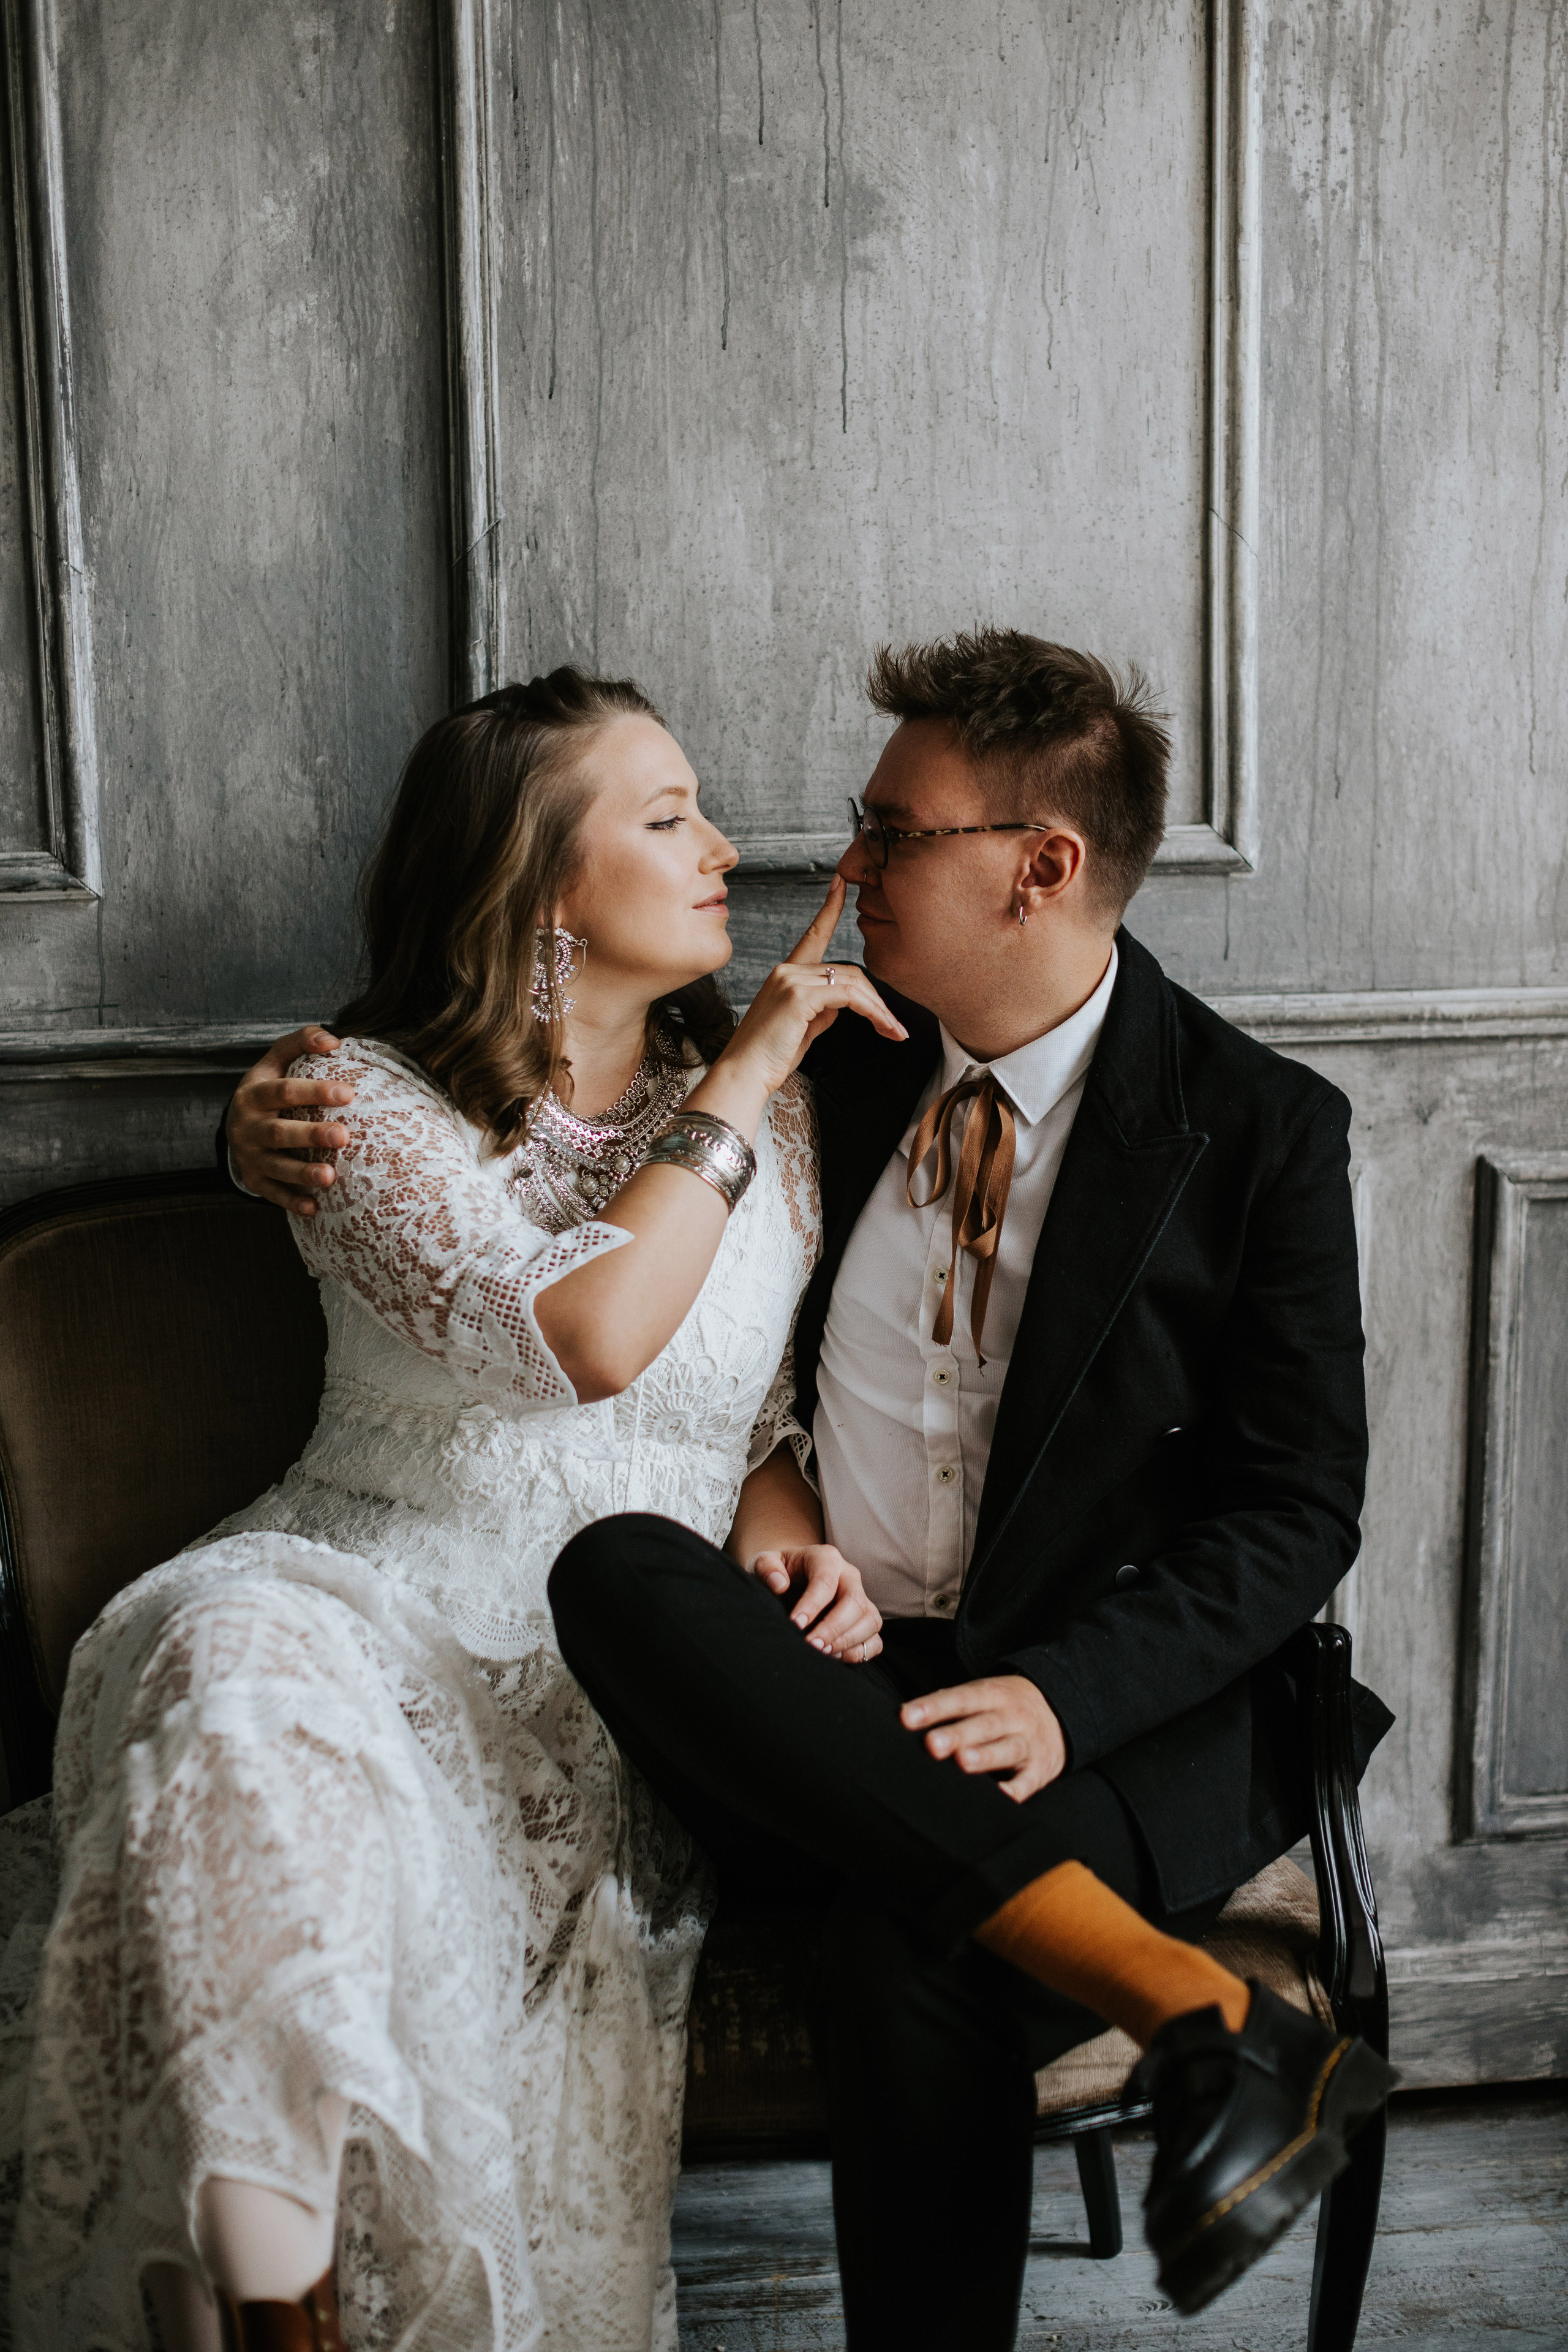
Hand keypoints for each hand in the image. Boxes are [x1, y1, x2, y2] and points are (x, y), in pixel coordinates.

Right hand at [226, 1027, 354, 1216]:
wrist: (236, 1123)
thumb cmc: (269, 1089)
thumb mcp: (276, 1062)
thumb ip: (301, 1043)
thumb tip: (333, 1040)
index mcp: (254, 1094)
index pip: (284, 1091)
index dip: (315, 1091)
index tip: (348, 1093)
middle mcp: (247, 1126)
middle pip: (279, 1132)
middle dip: (311, 1134)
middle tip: (343, 1135)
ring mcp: (249, 1155)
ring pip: (276, 1166)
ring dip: (302, 1173)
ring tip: (330, 1176)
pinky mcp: (254, 1178)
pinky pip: (272, 1193)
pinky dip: (291, 1202)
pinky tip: (313, 1208)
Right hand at [712, 877, 907, 1101]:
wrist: (743, 1076)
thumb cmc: (768, 1059)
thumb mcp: (801, 1029)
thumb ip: (821, 1011)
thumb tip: (842, 1006)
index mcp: (786, 975)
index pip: (813, 935)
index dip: (829, 908)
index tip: (841, 883)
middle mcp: (787, 970)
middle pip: (848, 970)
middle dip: (876, 998)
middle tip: (894, 1027)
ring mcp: (791, 980)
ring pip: (852, 983)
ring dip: (879, 1009)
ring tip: (894, 1032)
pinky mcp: (798, 996)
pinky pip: (848, 996)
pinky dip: (871, 1011)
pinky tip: (882, 1027)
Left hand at [746, 1543, 883, 1663]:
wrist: (788, 1582)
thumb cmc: (776, 1574)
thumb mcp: (764, 1564)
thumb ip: (766, 1568)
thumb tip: (779, 1584)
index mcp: (826, 1558)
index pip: (826, 1580)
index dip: (812, 1604)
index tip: (795, 1624)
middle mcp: (849, 1576)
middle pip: (854, 1602)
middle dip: (832, 1628)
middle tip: (810, 1645)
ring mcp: (862, 1599)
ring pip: (870, 1620)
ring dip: (847, 1641)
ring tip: (821, 1653)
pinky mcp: (865, 1621)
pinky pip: (875, 1640)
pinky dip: (859, 1652)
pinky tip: (834, 1657)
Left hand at [901, 1675, 1066, 1800]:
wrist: (1061, 1709)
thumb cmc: (1004, 1707)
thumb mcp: (983, 1694)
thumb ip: (949, 1704)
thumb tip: (905, 1715)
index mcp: (992, 1694)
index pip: (960, 1698)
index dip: (933, 1707)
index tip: (907, 1717)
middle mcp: (1012, 1716)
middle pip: (983, 1724)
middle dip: (957, 1734)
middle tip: (931, 1744)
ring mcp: (1028, 1742)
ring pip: (1007, 1749)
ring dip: (985, 1756)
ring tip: (963, 1762)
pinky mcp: (1041, 1769)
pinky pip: (1029, 1781)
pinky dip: (1016, 1789)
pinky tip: (1002, 1796)